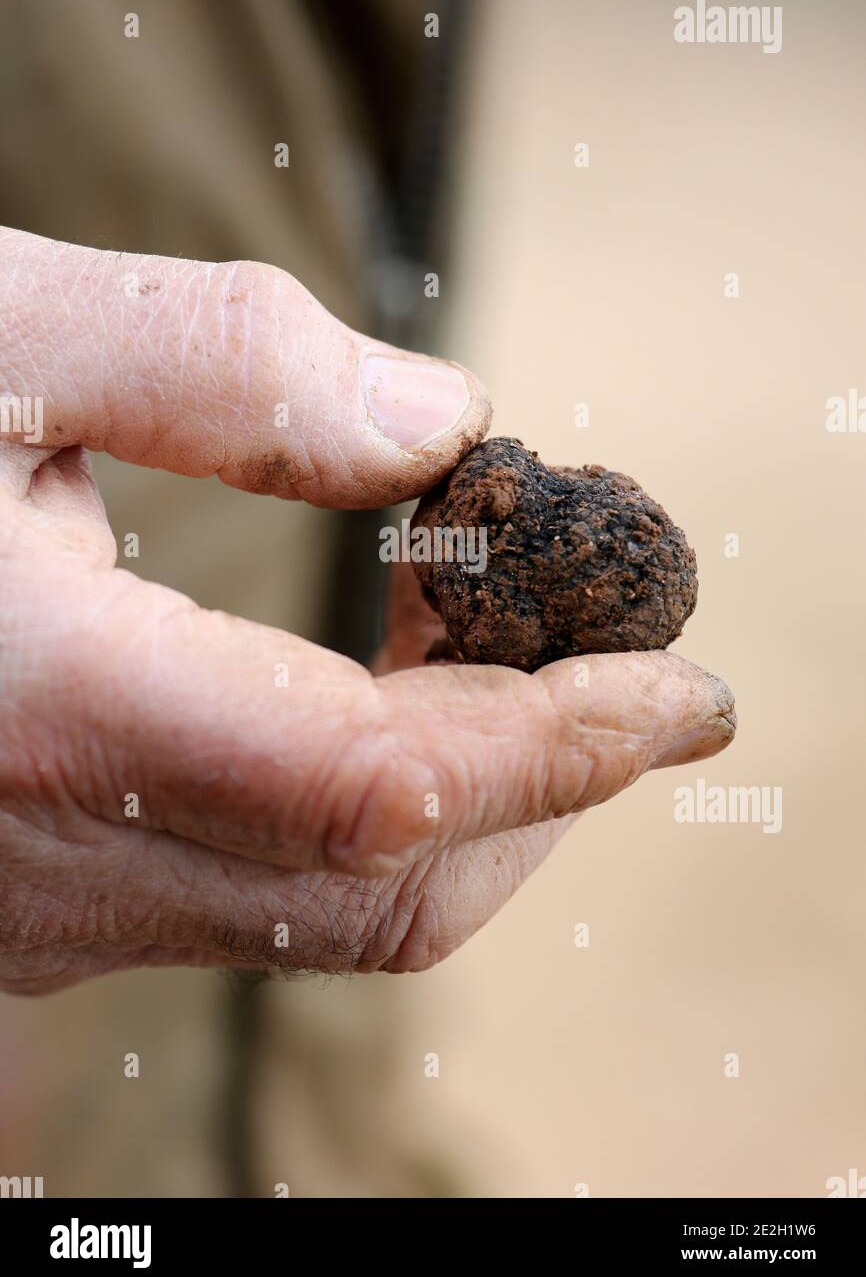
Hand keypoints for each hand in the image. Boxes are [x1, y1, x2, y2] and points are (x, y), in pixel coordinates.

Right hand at [0, 227, 734, 992]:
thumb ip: (216, 363)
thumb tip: (440, 423)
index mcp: (45, 710)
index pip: (386, 788)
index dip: (561, 744)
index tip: (683, 693)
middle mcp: (50, 855)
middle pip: (385, 888)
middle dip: (542, 786)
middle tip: (611, 655)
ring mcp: (37, 906)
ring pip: (325, 912)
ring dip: (460, 792)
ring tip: (497, 645)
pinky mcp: (28, 900)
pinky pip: (249, 894)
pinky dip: (359, 805)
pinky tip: (368, 688)